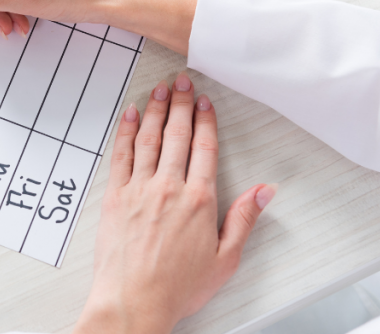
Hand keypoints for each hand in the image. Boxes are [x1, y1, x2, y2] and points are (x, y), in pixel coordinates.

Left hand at [74, 74, 276, 333]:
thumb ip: (244, 220)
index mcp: (199, 200)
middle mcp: (168, 188)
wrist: (133, 300)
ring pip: (149, 139)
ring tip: (159, 88)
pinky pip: (121, 155)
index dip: (205, 121)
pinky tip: (131, 115)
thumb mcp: (225, 259)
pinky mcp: (115, 196)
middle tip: (182, 80)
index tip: (205, 101)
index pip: (204, 148)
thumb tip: (264, 191)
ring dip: (155, 110)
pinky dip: (126, 132)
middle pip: (177, 135)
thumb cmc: (177, 286)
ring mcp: (139, 189)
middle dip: (181, 104)